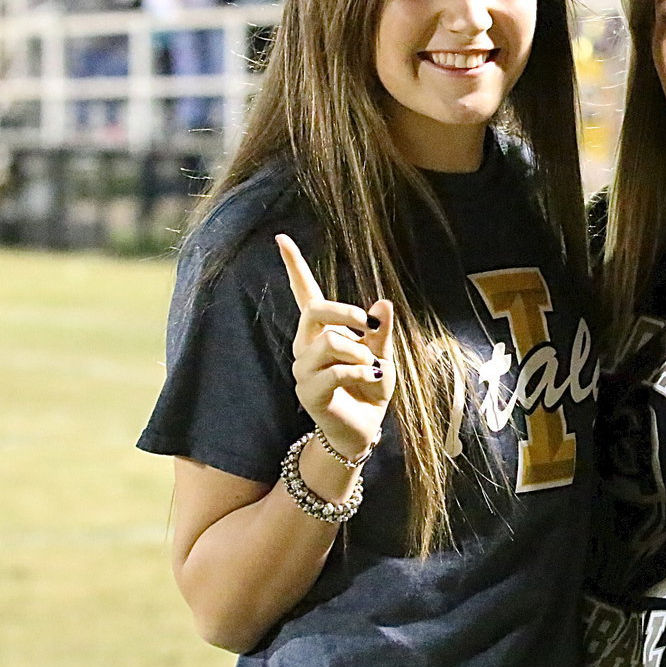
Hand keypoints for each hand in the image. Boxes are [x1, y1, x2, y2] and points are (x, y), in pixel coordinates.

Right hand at [276, 234, 395, 462]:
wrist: (365, 428)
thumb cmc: (371, 389)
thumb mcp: (382, 354)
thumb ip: (381, 331)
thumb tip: (383, 303)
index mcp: (322, 331)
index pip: (304, 293)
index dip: (294, 266)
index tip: (281, 238)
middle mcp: (306, 346)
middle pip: (316, 310)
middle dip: (347, 312)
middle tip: (370, 327)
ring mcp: (304, 369)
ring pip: (330, 342)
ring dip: (360, 353)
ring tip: (371, 368)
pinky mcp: (309, 392)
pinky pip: (336, 371)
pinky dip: (360, 373)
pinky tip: (369, 379)